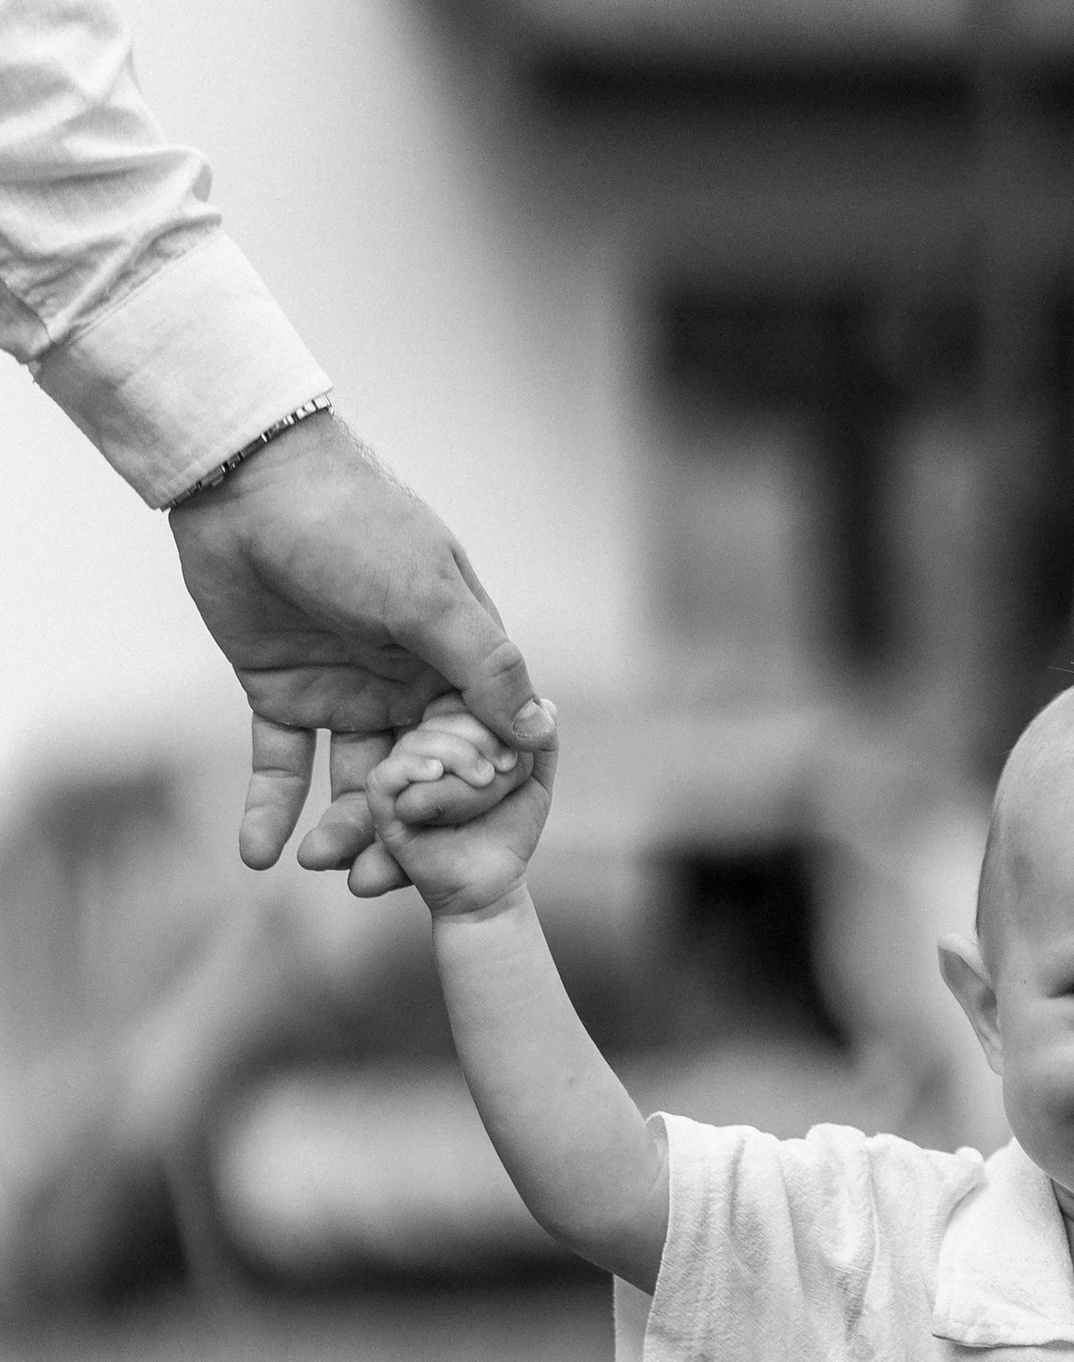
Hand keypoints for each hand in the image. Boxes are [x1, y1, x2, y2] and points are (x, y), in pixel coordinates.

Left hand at [169, 410, 553, 895]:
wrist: (244, 477)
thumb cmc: (353, 523)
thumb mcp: (429, 596)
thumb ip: (485, 666)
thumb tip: (541, 734)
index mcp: (456, 660)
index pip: (476, 748)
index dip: (465, 802)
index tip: (451, 848)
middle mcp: (407, 683)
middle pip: (414, 780)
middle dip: (398, 834)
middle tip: (374, 884)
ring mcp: (346, 691)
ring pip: (351, 781)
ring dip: (338, 829)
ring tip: (318, 868)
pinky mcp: (282, 692)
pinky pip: (282, 764)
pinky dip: (270, 810)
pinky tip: (260, 857)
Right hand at [362, 700, 552, 919]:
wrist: (493, 882)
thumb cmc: (507, 829)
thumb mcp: (534, 779)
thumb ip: (540, 742)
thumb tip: (545, 707)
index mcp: (446, 735)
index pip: (455, 698)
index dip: (485, 712)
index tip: (518, 748)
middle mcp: (418, 750)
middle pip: (434, 713)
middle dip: (476, 734)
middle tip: (507, 768)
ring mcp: (400, 777)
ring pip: (414, 741)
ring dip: (456, 754)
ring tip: (484, 780)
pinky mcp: (385, 809)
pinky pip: (383, 777)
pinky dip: (411, 769)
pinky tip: (436, 773)